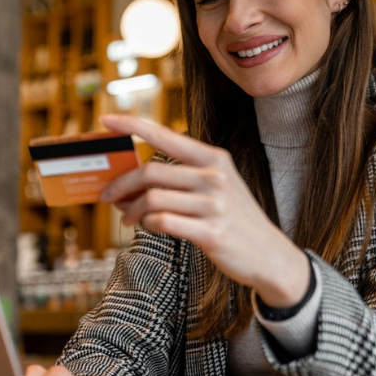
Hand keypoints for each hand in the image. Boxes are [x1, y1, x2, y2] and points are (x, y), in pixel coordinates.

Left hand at [99, 114, 309, 307]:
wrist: (269, 255)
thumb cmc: (234, 219)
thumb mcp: (217, 186)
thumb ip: (182, 177)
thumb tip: (132, 178)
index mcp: (214, 159)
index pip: (165, 135)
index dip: (132, 126)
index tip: (106, 120)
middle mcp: (214, 177)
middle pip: (150, 172)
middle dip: (120, 185)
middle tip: (108, 195)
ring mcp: (214, 205)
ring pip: (152, 199)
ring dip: (130, 210)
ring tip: (127, 217)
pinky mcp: (211, 232)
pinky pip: (163, 222)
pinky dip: (147, 225)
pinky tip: (148, 227)